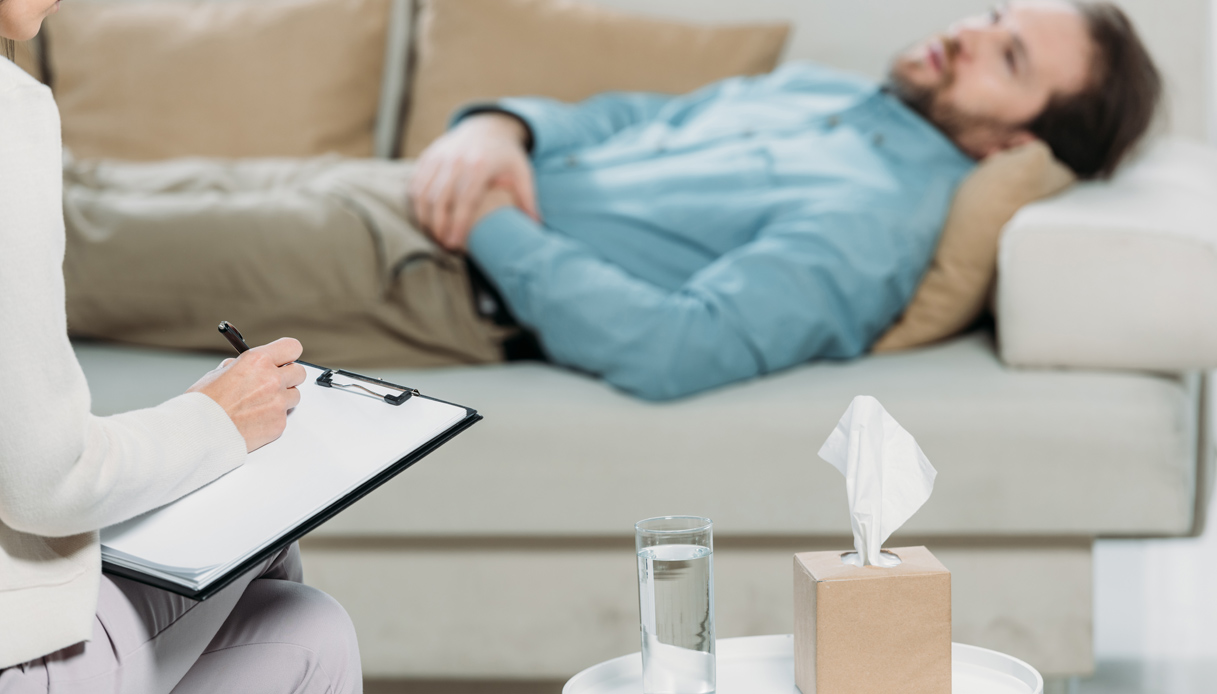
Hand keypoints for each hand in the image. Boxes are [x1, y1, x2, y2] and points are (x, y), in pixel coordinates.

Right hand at [187, 337, 306, 452]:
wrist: (198, 433)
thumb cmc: (203, 404)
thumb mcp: (218, 373)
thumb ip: (240, 366)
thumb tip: (248, 366)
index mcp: (257, 361)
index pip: (292, 347)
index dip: (288, 354)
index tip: (284, 359)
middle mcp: (272, 379)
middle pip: (299, 372)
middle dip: (288, 377)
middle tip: (273, 383)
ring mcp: (278, 402)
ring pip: (294, 395)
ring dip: (282, 398)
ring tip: (260, 404)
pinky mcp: (279, 423)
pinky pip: (284, 416)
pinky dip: (273, 417)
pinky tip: (255, 419)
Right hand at [409, 113, 539, 250]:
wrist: (487, 126)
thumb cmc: (506, 156)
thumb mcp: (522, 174)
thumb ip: (528, 200)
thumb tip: (536, 226)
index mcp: (480, 165)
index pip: (464, 200)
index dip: (457, 224)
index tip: (455, 245)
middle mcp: (456, 159)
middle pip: (439, 199)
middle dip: (438, 226)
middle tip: (442, 246)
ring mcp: (439, 156)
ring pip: (422, 192)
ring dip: (424, 218)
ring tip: (432, 236)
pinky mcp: (428, 156)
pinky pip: (415, 183)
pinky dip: (416, 203)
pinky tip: (423, 219)